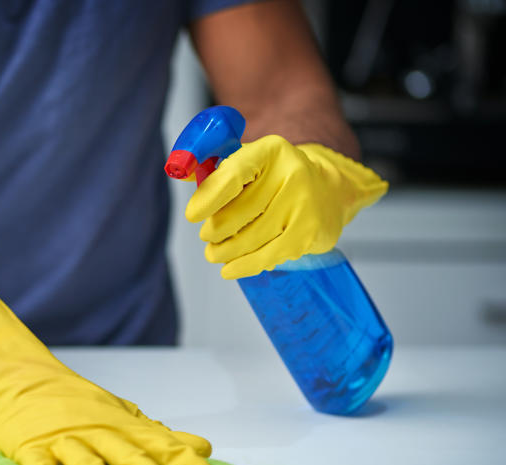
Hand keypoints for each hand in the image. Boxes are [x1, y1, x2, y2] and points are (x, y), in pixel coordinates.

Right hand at [0, 288, 221, 464]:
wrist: (20, 378)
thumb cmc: (74, 402)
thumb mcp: (121, 414)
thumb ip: (161, 435)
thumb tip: (202, 448)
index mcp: (122, 425)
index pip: (163, 446)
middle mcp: (97, 431)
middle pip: (128, 456)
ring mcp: (63, 439)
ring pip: (86, 462)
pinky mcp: (30, 448)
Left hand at [184, 135, 387, 278]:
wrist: (328, 189)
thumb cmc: (277, 178)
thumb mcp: (249, 163)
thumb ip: (215, 169)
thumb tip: (180, 173)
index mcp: (269, 151)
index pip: (232, 175)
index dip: (208, 198)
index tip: (192, 216)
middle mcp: (291, 173)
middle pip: (238, 213)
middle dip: (215, 230)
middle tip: (208, 235)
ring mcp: (303, 203)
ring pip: (250, 238)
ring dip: (225, 251)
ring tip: (215, 253)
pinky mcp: (310, 232)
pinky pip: (268, 256)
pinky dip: (244, 266)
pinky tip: (230, 269)